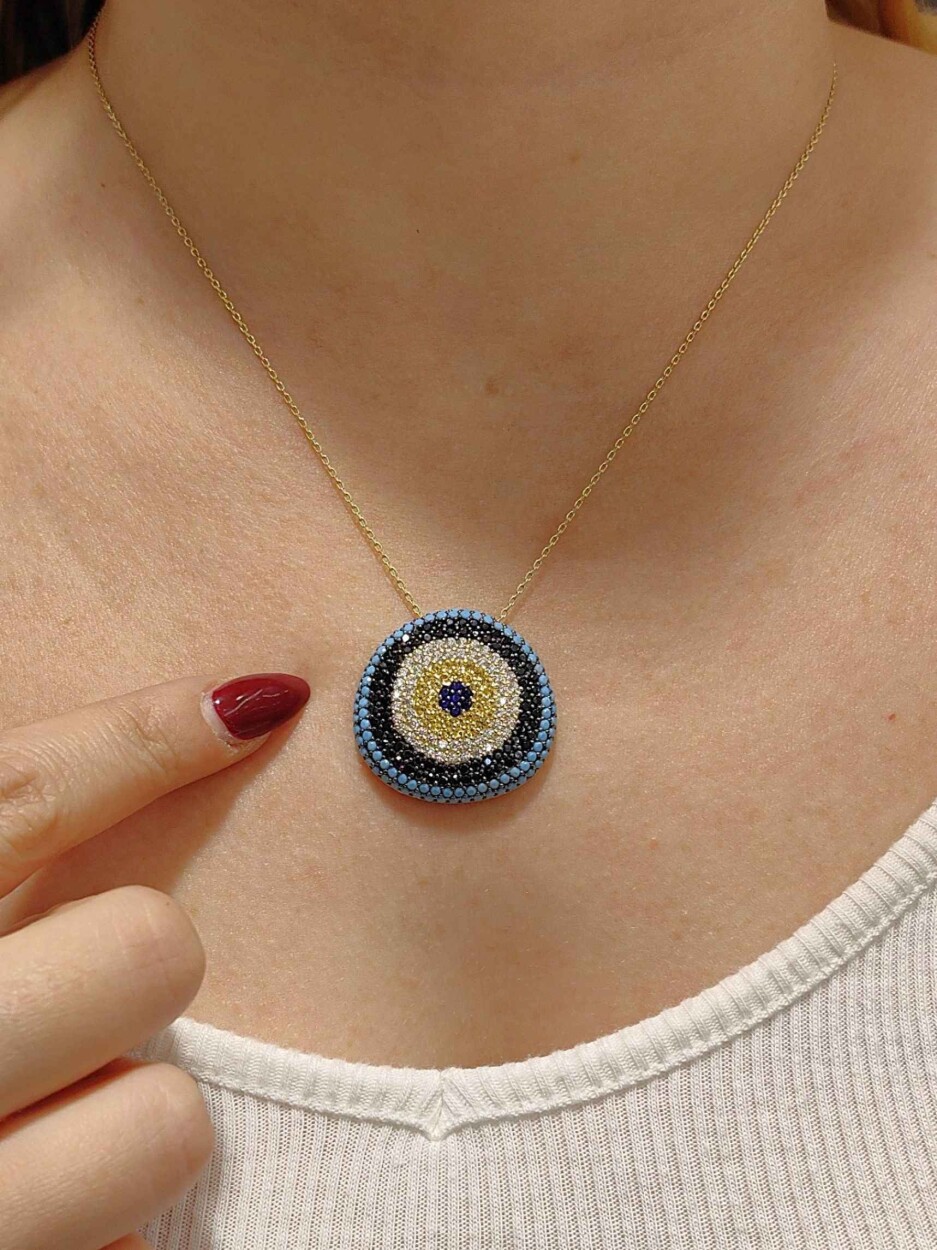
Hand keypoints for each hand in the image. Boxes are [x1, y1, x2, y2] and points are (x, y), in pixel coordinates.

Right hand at [0, 672, 309, 1249]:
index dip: (149, 737)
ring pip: (173, 1120)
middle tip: (96, 982)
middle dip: (148, 958)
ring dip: (144, 1110)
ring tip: (69, 1111)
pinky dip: (109, 1216)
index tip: (260, 700)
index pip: (21, 796)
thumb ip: (18, 838)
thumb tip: (200, 715)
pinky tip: (49, 1200)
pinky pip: (137, 1239)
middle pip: (151, 948)